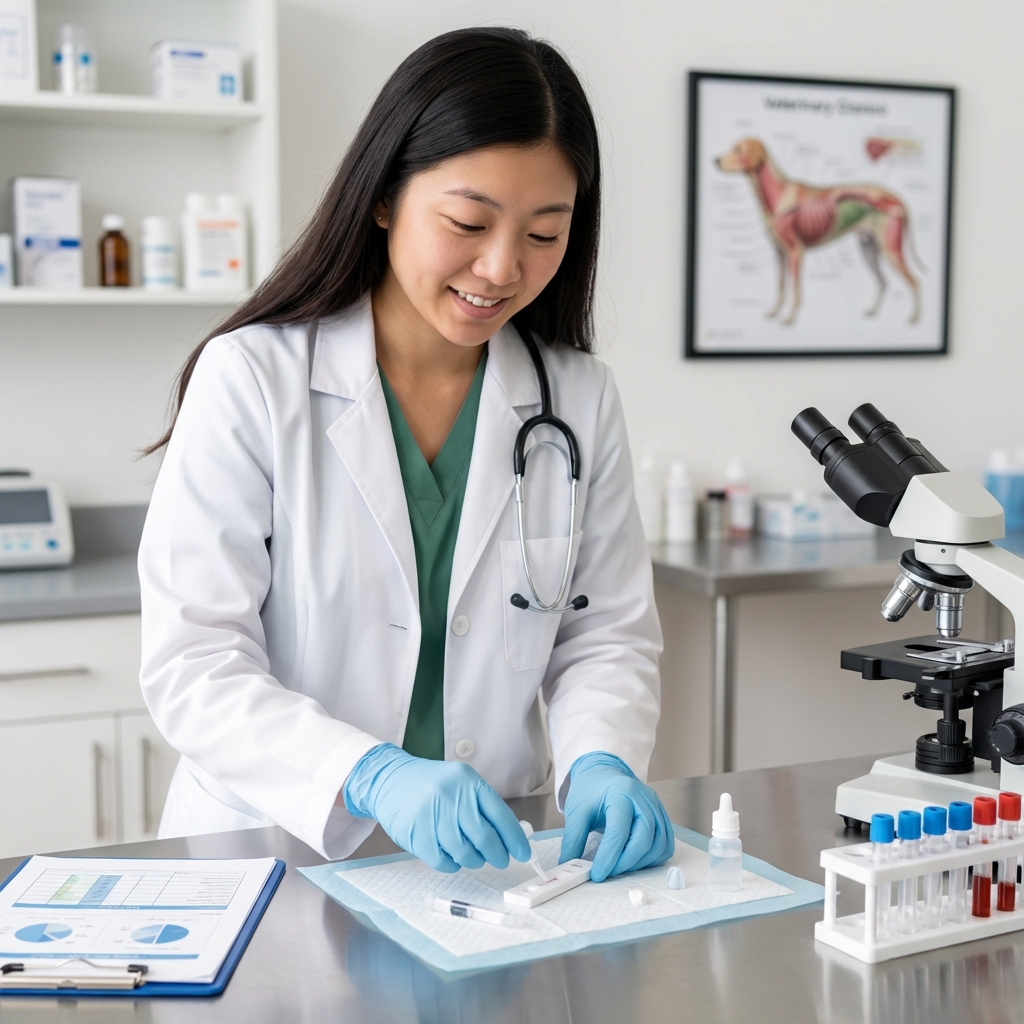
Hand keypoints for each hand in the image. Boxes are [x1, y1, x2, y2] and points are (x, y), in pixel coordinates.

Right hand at [343, 743, 531, 872]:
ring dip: (473, 860)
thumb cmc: (431, 785)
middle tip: (500, 860)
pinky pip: (442, 861)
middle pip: (484, 837)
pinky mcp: (416, 832)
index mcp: (468, 781)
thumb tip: (511, 838)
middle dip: (497, 854)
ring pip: (464, 852)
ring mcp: (432, 814)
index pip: (500, 814)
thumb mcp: (460, 784)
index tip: (524, 854)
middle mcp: (452, 795)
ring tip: (473, 857)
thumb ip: (483, 807)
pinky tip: (452, 858)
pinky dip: (451, 865)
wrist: (390, 779)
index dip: (514, 838)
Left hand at [559, 752, 673, 881]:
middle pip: (644, 839)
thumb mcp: (576, 810)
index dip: (608, 857)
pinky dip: (652, 859)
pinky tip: (634, 861)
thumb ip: (573, 839)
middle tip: (608, 873)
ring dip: (640, 863)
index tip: (597, 875)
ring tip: (618, 867)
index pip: (619, 831)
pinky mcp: (662, 817)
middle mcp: (644, 798)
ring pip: (659, 844)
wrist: (604, 774)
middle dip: (625, 863)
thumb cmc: (591, 790)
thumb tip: (569, 867)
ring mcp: (656, 807)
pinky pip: (666, 845)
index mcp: (621, 792)